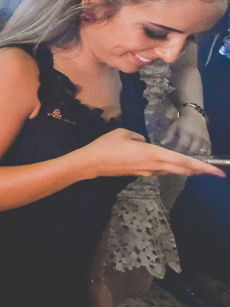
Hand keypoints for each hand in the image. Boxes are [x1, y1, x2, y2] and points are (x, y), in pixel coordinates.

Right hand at [81, 128, 224, 177]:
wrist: (90, 164)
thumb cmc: (105, 146)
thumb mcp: (122, 133)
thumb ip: (137, 136)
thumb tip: (143, 142)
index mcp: (152, 153)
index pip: (181, 160)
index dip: (200, 165)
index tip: (215, 171)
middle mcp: (153, 165)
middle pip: (180, 169)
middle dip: (198, 170)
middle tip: (214, 172)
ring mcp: (146, 171)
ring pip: (169, 170)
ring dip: (182, 168)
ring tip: (194, 167)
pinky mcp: (138, 174)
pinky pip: (158, 169)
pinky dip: (167, 167)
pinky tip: (166, 163)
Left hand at [162, 109, 211, 154]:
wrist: (195, 115)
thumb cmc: (182, 121)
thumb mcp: (173, 126)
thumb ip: (168, 136)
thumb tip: (162, 144)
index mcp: (187, 133)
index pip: (182, 146)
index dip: (178, 152)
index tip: (173, 156)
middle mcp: (197, 137)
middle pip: (192, 151)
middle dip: (186, 156)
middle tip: (181, 159)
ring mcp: (204, 140)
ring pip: (200, 153)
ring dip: (194, 157)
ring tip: (189, 160)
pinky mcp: (209, 141)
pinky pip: (208, 152)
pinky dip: (203, 156)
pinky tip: (198, 158)